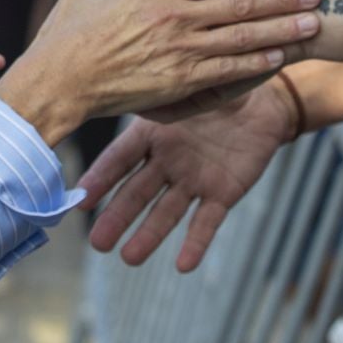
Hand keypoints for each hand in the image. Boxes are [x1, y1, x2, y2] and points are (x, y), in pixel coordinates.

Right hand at [0, 0, 324, 143]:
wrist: (57, 81)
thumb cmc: (63, 39)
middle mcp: (173, 16)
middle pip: (239, 1)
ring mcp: (179, 49)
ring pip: (241, 35)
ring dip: (280, 28)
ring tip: (312, 22)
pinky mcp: (179, 81)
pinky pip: (227, 70)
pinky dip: (256, 63)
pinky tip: (280, 57)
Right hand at [79, 79, 299, 270]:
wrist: (263, 106)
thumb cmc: (221, 90)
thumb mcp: (195, 86)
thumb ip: (172, 93)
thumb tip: (141, 77)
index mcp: (154, 134)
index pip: (121, 158)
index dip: (101, 179)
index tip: (80, 200)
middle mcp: (168, 162)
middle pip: (137, 193)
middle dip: (118, 217)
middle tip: (97, 243)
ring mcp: (193, 181)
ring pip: (166, 212)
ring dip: (149, 236)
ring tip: (128, 258)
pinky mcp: (222, 194)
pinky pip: (207, 221)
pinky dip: (196, 243)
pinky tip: (183, 265)